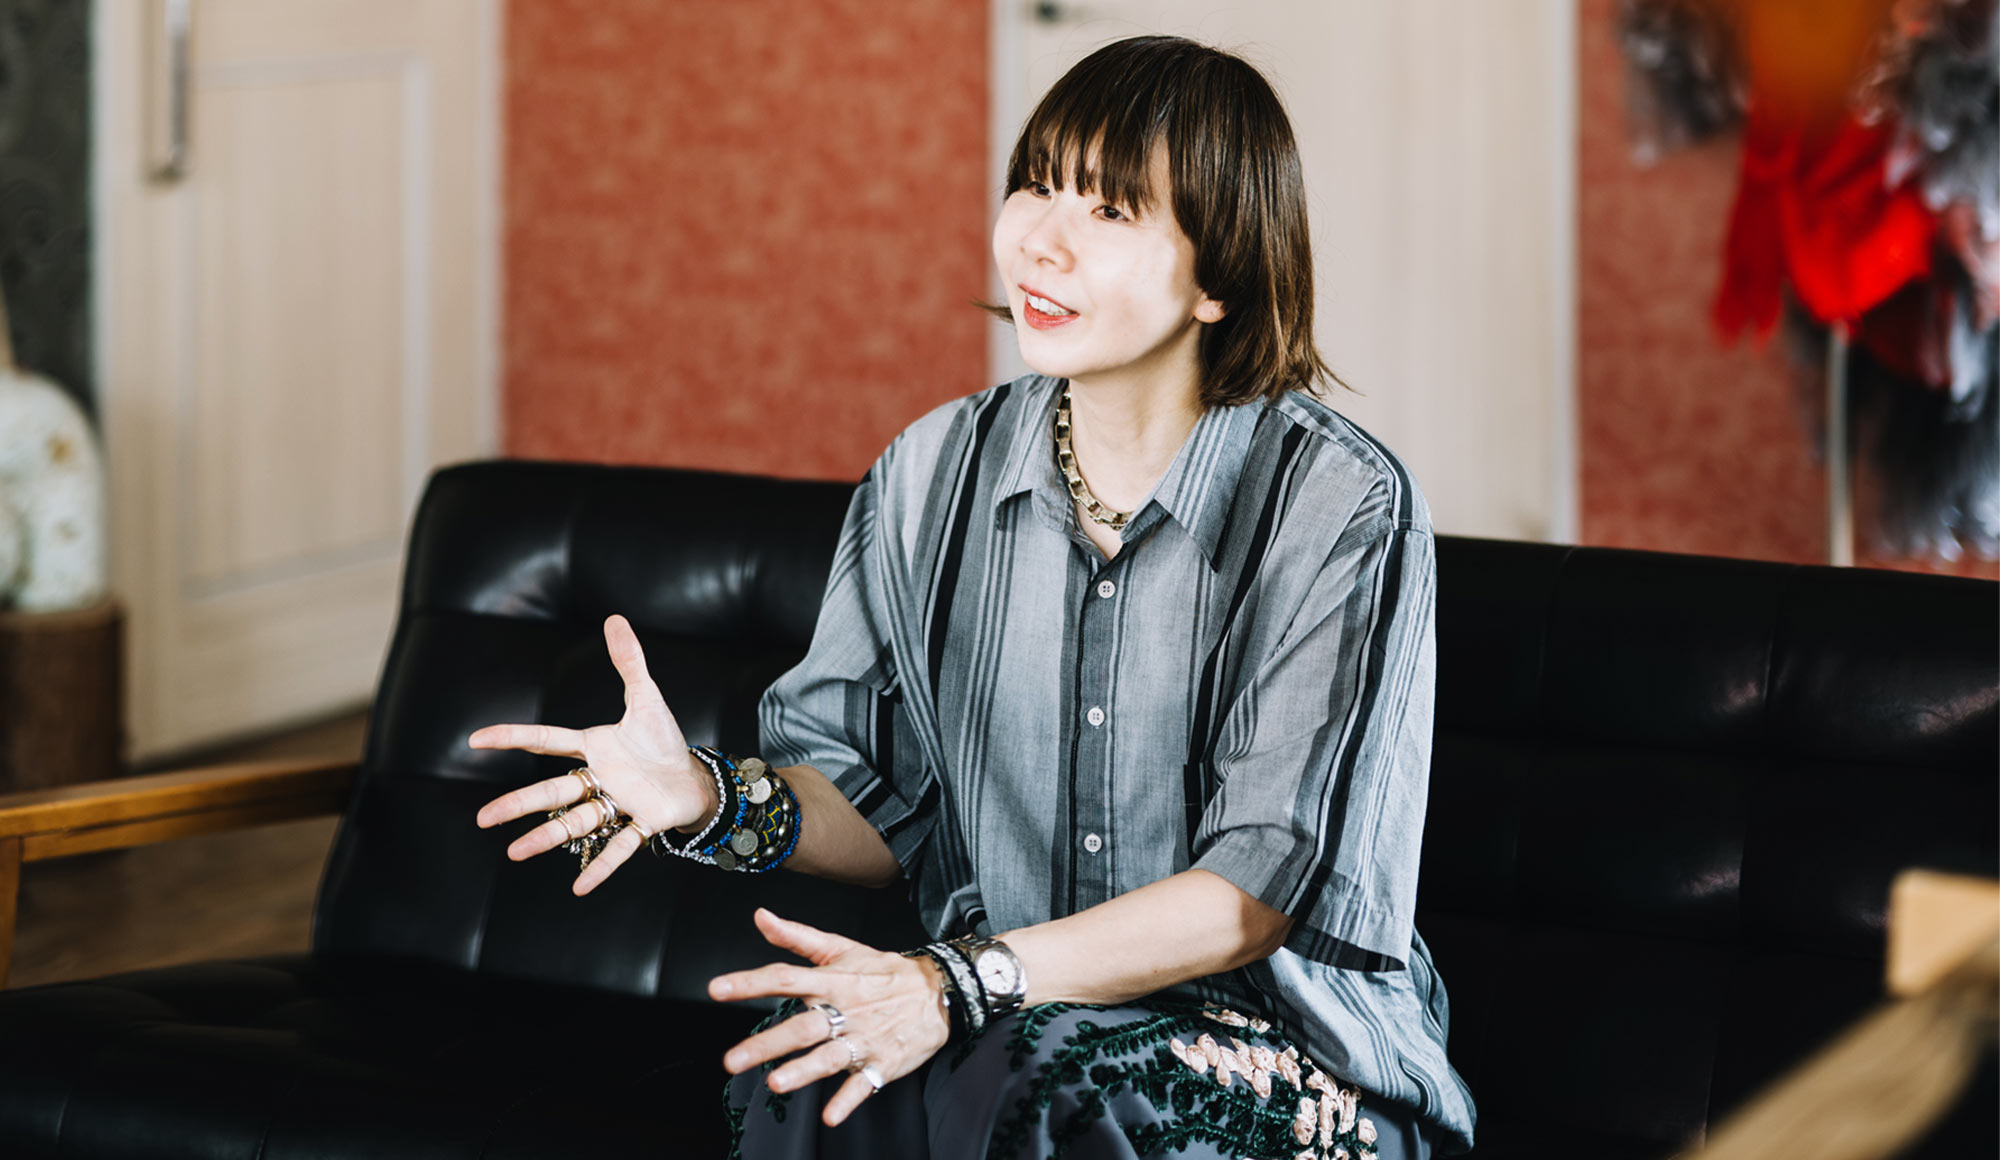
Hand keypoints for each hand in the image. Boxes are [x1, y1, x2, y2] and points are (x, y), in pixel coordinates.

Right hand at [470, 613, 714, 894]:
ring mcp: (618, 804)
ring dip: (548, 838)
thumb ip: (629, 662)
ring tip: (514, 853)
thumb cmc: (664, 741)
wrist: (694, 776)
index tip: (476, 739)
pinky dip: (602, 867)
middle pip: (553, 792)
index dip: (514, 738)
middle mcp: (599, 779)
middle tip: (482, 819)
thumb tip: (615, 618)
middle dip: (519, 804)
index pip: (548, 740)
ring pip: (578, 822)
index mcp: (595, 748)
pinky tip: (580, 888)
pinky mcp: (643, 823)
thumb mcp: (647, 699)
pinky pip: (619, 847)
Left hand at [712, 908, 950, 1125]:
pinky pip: (864, 1084)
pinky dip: (848, 1100)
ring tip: (776, 1084)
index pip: (786, 978)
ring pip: (830, 1056)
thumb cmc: (884, 971)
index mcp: (833, 980)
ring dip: (804, 1071)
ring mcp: (864, 1038)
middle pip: (802, 1026)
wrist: (938, 991)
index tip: (718, 989)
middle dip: (767, 1044)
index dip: (751, 982)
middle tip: (733, 1060)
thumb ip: (797, 936)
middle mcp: (845, 1010)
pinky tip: (831, 1115)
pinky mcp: (882, 1062)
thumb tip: (761, 917)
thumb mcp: (842, 947)